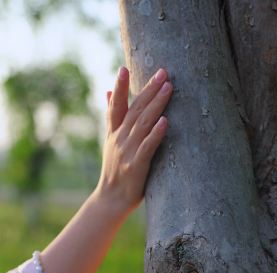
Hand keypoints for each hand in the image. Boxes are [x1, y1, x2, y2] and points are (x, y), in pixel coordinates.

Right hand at [94, 66, 172, 216]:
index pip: (116, 106)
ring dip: (156, 104)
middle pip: (135, 110)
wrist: (111, 199)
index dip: (120, 87)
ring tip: (168, 87)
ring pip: (143, 123)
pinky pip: (148, 146)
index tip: (123, 68)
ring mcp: (128, 152)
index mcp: (113, 133)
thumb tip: (108, 91)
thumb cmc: (115, 169)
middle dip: (148, 90)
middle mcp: (119, 139)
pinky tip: (165, 121)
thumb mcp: (110, 141)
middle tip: (163, 72)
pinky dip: (156, 133)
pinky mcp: (137, 166)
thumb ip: (111, 116)